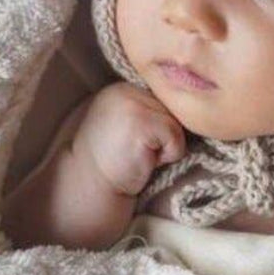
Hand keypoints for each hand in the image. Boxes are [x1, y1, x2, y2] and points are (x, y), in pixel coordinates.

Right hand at [73, 82, 186, 196]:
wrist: (90, 187)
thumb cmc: (113, 162)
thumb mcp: (126, 124)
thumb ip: (146, 109)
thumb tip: (183, 107)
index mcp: (120, 87)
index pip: (162, 99)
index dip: (158, 126)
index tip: (136, 143)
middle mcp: (125, 88)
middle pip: (172, 109)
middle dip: (161, 136)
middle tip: (135, 150)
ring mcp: (132, 103)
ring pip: (177, 123)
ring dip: (165, 147)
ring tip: (138, 155)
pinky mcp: (142, 121)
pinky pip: (176, 138)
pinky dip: (167, 156)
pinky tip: (142, 160)